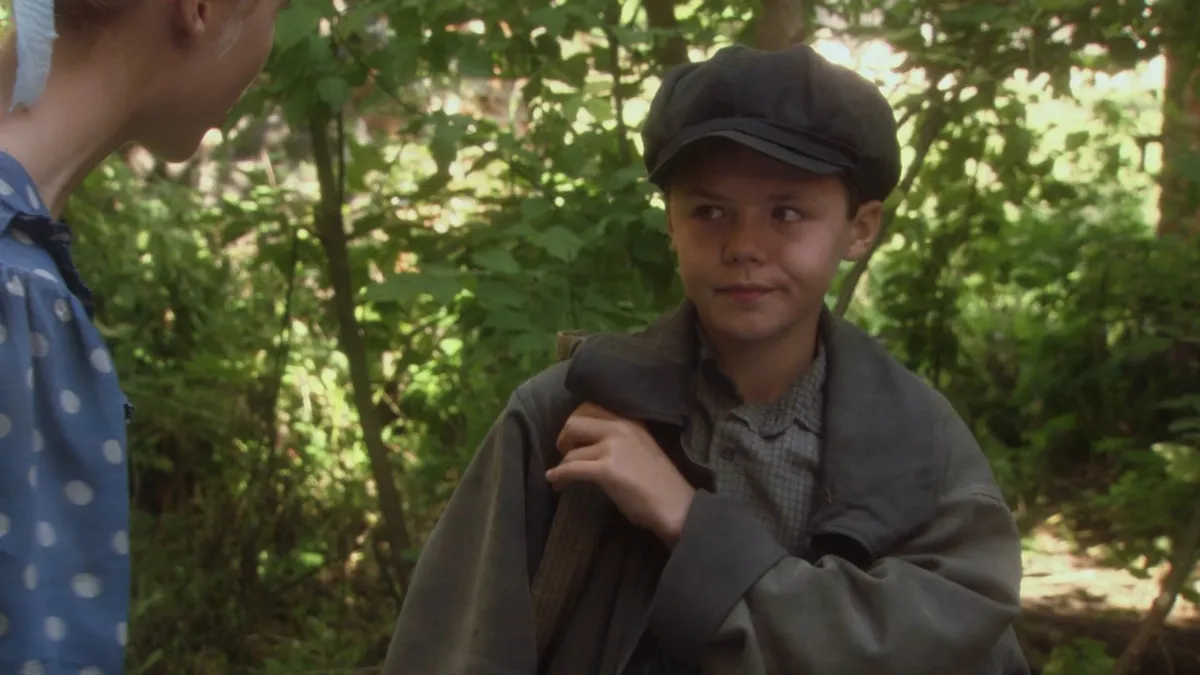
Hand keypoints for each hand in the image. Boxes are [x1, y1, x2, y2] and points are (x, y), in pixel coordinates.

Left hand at [546, 402, 694, 545]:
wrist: (676, 505)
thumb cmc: (660, 482)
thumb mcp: (641, 446)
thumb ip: (619, 438)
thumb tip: (590, 442)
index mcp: (629, 420)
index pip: (590, 407)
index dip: (575, 421)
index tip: (572, 437)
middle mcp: (620, 427)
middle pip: (574, 423)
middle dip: (563, 439)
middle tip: (564, 454)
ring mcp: (612, 447)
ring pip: (571, 451)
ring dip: (561, 465)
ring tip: (560, 478)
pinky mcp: (606, 470)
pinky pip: (571, 469)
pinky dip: (558, 476)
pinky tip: (555, 482)